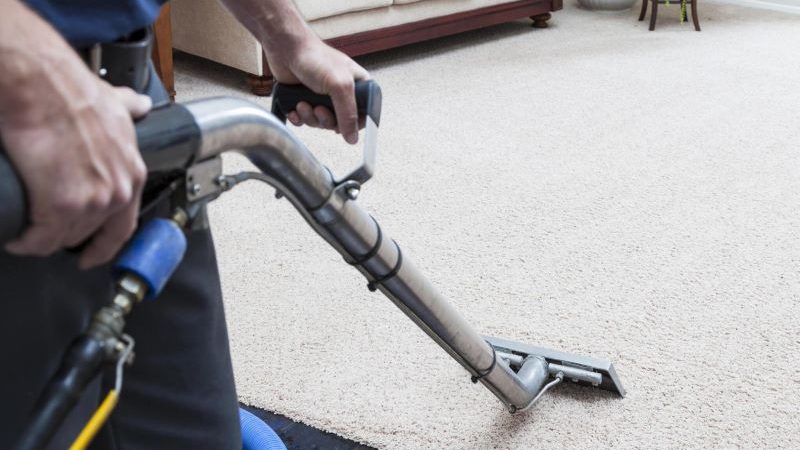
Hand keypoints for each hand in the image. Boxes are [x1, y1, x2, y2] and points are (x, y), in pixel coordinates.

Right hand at [1, 81, 149, 268]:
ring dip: (43, 239)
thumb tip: (138, 104)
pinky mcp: (60, 207)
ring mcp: (91, 202)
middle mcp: (117, 192)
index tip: (92, 255)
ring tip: (27, 231)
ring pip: (63, 238)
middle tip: (45, 230)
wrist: (40, 84)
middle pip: (89, 233)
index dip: (105, 245)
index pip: (123, 226)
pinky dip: (26, 242)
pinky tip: (17, 237)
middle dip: (65, 235)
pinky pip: (40, 239)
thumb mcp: (113, 102)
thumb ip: (128, 108)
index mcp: (131, 173)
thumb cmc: (70, 91)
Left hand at [266, 39, 368, 143]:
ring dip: (310, 117)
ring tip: (303, 103)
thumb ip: (348, 113)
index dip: (354, 124)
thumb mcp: (340, 85)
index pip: (364, 115)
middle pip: (340, 123)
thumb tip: (352, 138)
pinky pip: (305, 120)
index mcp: (358, 86)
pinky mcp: (306, 101)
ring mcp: (323, 98)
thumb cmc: (315, 58)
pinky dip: (299, 117)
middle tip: (318, 109)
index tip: (343, 126)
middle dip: (326, 119)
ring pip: (321, 123)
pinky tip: (295, 106)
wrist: (286, 49)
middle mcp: (342, 93)